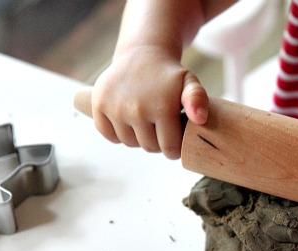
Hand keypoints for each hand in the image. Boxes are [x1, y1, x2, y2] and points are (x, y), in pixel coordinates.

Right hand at [91, 45, 208, 158]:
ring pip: (130, 143)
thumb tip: (199, 119)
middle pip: (150, 147)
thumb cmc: (168, 75)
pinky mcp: (98, 105)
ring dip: (139, 137)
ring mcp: (114, 108)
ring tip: (146, 119)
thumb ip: (198, 100)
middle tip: (161, 124)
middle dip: (158, 141)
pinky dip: (118, 132)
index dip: (176, 146)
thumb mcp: (189, 83)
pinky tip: (128, 118)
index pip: (170, 149)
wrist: (141, 54)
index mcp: (162, 107)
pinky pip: (109, 136)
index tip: (176, 133)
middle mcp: (136, 109)